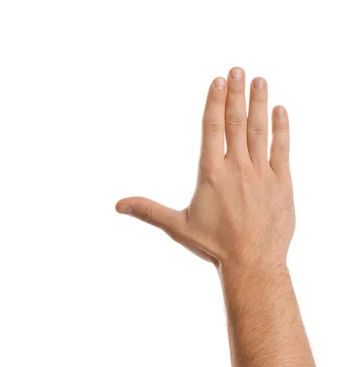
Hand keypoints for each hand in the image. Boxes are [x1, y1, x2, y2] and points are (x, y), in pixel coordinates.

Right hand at [116, 67, 293, 267]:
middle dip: (236, 94)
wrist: (254, 263)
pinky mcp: (281, 183)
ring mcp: (261, 174)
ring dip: (259, 103)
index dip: (214, 103)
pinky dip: (281, 128)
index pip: (212, 130)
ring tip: (259, 80)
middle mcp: (237, 168)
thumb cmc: (214, 245)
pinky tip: (280, 110)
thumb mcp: (177, 226)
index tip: (218, 81)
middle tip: (237, 69)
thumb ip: (148, 210)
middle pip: (235, 123)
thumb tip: (117, 205)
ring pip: (259, 130)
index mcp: (211, 174)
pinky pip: (282, 149)